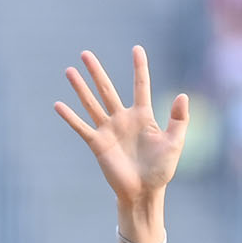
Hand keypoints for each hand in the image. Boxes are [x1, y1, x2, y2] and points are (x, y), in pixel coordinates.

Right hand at [54, 46, 187, 206]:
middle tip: (85, 53)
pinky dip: (70, 117)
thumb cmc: (161, 171)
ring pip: (91, 104)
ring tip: (69, 71)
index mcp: (142, 116)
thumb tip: (183, 95)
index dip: (139, 68)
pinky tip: (58, 105)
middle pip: (107, 89)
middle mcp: (123, 119)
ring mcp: (109, 130)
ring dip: (80, 88)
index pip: (140, 86)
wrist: (144, 193)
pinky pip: (82, 127)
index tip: (137, 49)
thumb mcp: (174, 143)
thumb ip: (179, 120)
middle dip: (96, 72)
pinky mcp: (98, 144)